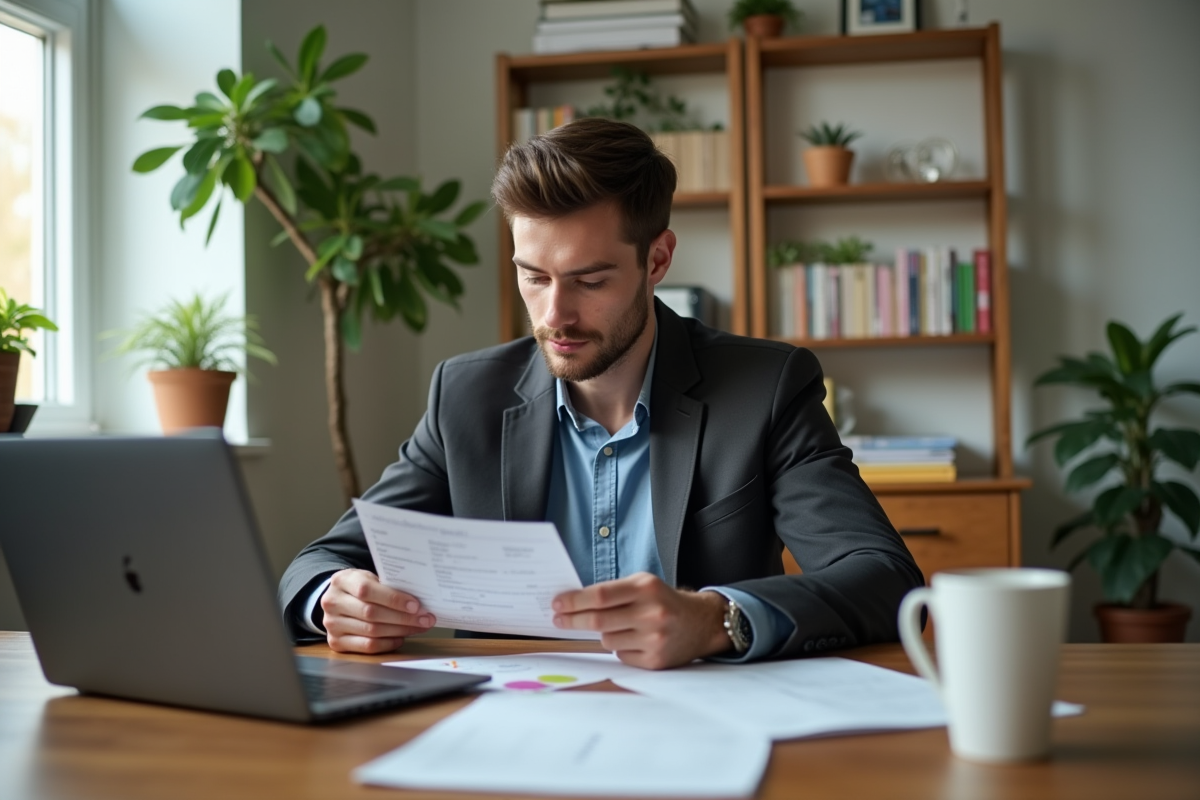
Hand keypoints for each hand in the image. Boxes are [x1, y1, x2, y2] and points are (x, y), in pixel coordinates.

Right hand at [319, 569, 435, 653]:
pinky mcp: (335, 642)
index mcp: (341, 580)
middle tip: (425, 618)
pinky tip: (401, 637)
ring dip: (400, 630)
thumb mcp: (369, 577)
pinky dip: (388, 643)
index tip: (416, 605)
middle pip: (371, 613)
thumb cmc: (360, 587)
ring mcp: (332, 624)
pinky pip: (367, 646)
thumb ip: (387, 585)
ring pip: (372, 631)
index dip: (393, 599)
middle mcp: (332, 602)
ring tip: (419, 627)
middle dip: (403, 617)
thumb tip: (419, 600)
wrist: (338, 599)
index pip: (367, 590)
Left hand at [551, 573, 730, 668]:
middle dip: (572, 620)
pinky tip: (635, 640)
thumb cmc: (663, 601)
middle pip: (598, 620)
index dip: (574, 601)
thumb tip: (573, 603)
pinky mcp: (655, 661)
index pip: (601, 595)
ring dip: (603, 634)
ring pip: (607, 640)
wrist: (701, 623)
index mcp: (646, 588)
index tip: (557, 604)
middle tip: (558, 619)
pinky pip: (621, 655)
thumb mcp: (643, 584)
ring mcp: (654, 639)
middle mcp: (651, 613)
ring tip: (619, 626)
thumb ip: (613, 591)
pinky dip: (620, 648)